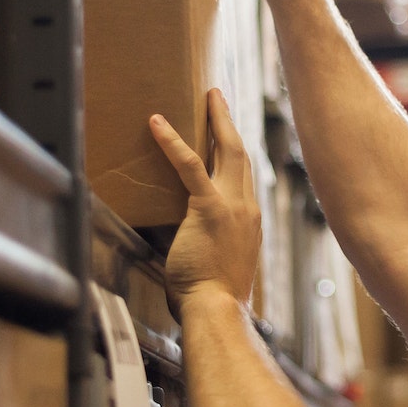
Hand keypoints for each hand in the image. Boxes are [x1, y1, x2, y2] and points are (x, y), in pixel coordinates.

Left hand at [149, 88, 262, 314]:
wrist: (217, 310)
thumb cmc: (213, 300)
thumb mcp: (219, 268)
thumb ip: (213, 250)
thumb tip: (198, 249)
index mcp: (250, 223)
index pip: (244, 179)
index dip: (236, 156)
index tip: (230, 139)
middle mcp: (248, 208)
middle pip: (242, 155)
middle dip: (230, 124)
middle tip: (219, 99)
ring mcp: (232, 206)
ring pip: (227, 151)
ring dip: (217, 119)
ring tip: (208, 96)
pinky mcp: (209, 208)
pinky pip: (190, 166)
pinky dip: (172, 142)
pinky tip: (157, 123)